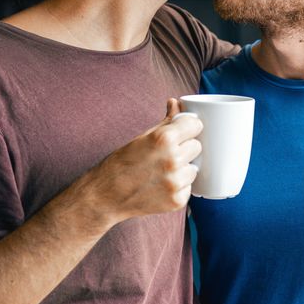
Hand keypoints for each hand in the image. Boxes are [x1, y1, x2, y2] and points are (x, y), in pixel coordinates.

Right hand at [90, 99, 202, 223]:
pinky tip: (161, 186)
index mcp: (164, 139)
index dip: (188, 128)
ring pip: (194, 168)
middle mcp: (172, 160)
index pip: (196, 125)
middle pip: (197, 146)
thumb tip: (176, 102)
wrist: (106, 196)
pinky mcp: (177, 201)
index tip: (182, 132)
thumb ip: (166, 121)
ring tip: (162, 171)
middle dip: (185, 148)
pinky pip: (189, 187)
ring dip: (183, 169)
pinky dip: (179, 187)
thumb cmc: (122, 164)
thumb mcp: (143, 137)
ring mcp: (176, 182)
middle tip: (167, 154)